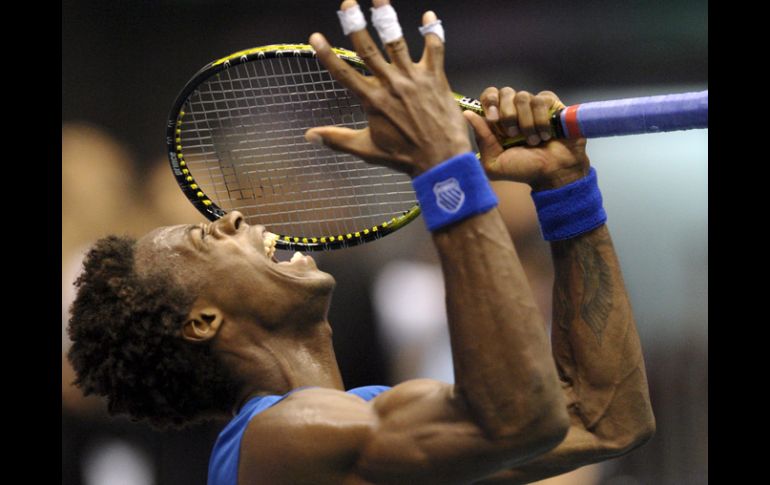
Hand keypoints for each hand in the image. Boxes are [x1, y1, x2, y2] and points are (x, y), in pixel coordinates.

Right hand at [305, 0, 471, 176]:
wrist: (441, 160)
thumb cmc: (404, 157)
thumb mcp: (366, 149)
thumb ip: (337, 138)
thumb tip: (309, 136)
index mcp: (372, 100)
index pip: (343, 73)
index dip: (327, 54)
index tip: (315, 36)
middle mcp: (391, 84)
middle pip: (368, 49)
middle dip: (355, 24)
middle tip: (347, 3)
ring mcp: (414, 79)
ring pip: (397, 42)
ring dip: (387, 18)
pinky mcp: (435, 78)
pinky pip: (434, 49)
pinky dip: (432, 32)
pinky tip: (429, 16)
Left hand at [463, 88, 590, 190]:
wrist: (553, 172)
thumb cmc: (523, 169)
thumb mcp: (494, 162)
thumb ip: (482, 138)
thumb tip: (467, 113)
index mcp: (497, 121)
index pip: (488, 96)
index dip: (489, 102)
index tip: (493, 119)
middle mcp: (514, 110)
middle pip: (504, 92)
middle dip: (507, 114)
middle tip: (513, 134)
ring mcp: (532, 106)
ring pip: (522, 97)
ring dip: (526, 123)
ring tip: (532, 141)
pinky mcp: (550, 104)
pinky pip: (541, 100)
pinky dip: (541, 120)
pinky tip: (545, 135)